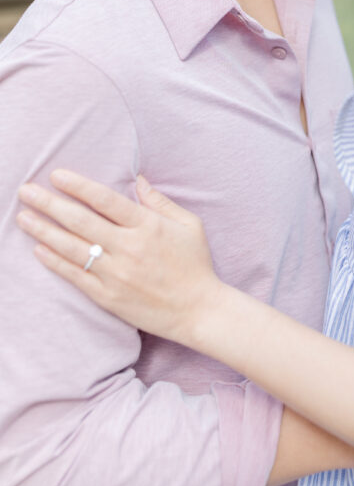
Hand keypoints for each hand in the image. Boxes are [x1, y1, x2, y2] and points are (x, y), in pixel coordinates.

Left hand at [16, 171, 221, 346]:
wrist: (198, 310)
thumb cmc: (196, 264)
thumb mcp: (189, 225)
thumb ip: (160, 201)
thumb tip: (138, 179)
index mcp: (148, 226)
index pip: (105, 200)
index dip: (78, 186)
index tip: (57, 176)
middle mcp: (129, 248)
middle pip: (81, 221)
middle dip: (50, 203)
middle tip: (26, 191)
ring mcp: (116, 274)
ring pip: (72, 248)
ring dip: (44, 231)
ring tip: (23, 217)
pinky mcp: (108, 297)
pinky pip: (76, 276)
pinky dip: (55, 262)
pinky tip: (39, 249)